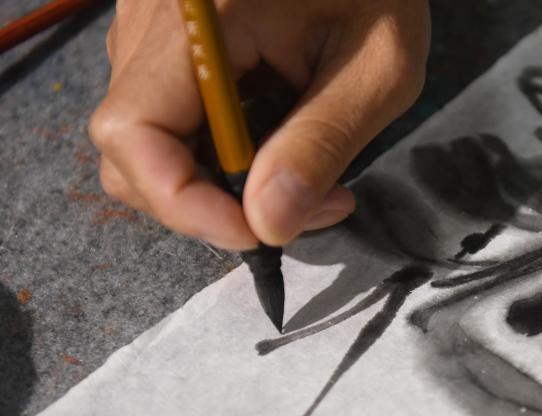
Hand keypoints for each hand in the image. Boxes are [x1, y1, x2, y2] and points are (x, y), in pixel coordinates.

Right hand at [90, 0, 429, 249]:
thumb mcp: (377, 67)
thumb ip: (321, 142)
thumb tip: (268, 225)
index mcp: (196, 18)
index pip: (132, 132)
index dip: (184, 203)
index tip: (259, 234)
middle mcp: (154, 22)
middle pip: (131, 150)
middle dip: (211, 203)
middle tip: (304, 208)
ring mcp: (156, 30)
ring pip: (152, 142)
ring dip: (225, 183)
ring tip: (310, 175)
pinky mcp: (173, 42)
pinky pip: (175, 118)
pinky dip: (225, 153)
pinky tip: (285, 141)